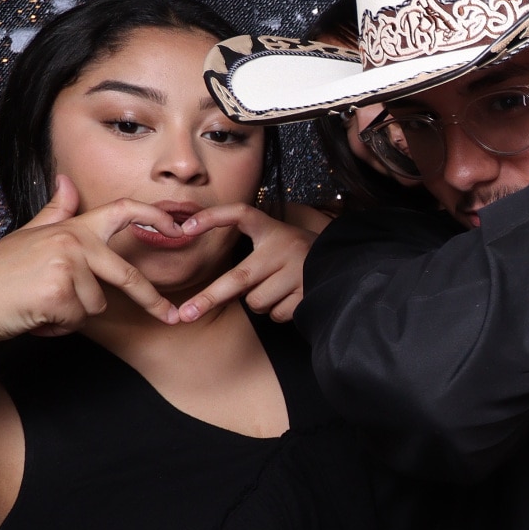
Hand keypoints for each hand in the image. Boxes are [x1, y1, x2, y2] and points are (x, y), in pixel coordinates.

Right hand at [0, 176, 179, 343]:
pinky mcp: (59, 293)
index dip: (156, 217)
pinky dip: (57, 327)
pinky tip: (33, 315)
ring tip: (39, 304)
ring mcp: (66, 265)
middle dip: (152, 300)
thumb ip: (54, 213)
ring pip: (97, 305)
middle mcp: (72, 241)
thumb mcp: (27, 237)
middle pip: (127, 274)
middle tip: (172, 317)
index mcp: (69, 227)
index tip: (181, 231)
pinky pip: (77, 321)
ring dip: (71, 314)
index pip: (123, 211)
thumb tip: (67, 181)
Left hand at [176, 204, 320, 322]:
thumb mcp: (275, 244)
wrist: (343, 264)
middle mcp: (285, 248)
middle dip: (209, 298)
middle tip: (185, 314)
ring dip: (258, 303)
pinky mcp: (309, 293)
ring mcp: (298, 272)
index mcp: (273, 231)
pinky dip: (278, 312)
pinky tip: (291, 297)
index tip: (186, 228)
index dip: (213, 218)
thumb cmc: (296, 257)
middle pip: (239, 278)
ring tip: (276, 289)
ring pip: (256, 301)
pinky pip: (276, 314)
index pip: (240, 214)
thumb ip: (247, 257)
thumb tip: (210, 287)